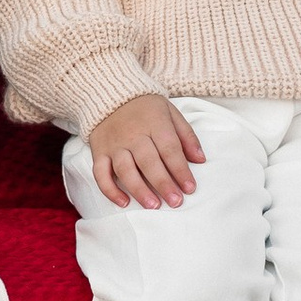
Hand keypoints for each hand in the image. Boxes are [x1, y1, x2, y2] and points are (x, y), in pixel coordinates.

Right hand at [88, 91, 203, 208]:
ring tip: (154, 205)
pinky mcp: (99, 152)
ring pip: (125, 170)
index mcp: (154, 122)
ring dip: (139, 190)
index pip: (169, 149)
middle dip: (163, 183)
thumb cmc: (145, 108)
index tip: (190, 188)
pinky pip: (101, 174)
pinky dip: (110, 190)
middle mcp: (133, 135)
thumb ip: (186, 135)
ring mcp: (114, 144)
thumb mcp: (170, 112)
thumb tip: (200, 159)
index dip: (180, 170)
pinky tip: (124, 202)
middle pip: (149, 162)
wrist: (110, 95)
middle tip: (175, 202)